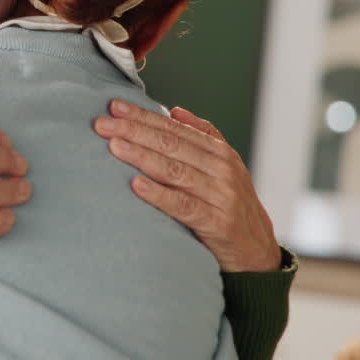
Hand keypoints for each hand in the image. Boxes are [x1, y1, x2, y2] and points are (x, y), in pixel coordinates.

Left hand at [93, 100, 278, 272]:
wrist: (257, 252)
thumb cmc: (230, 205)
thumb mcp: (224, 168)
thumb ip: (202, 137)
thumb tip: (175, 110)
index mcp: (219, 152)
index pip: (174, 129)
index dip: (143, 116)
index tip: (113, 107)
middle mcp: (221, 169)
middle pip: (171, 145)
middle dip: (134, 131)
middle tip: (102, 124)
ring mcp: (221, 195)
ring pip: (174, 171)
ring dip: (142, 157)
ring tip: (114, 147)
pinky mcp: (217, 223)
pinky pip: (183, 206)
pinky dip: (159, 195)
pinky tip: (136, 186)